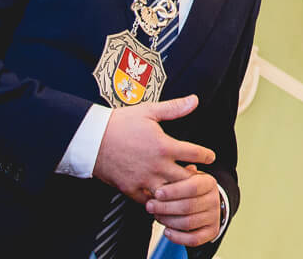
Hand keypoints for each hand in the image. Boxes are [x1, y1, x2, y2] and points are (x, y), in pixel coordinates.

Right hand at [93, 94, 214, 203]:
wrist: (92, 139)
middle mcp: (156, 166)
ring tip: (183, 189)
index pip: (195, 153)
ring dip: (179, 193)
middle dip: (196, 179)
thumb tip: (194, 100)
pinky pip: (149, 203)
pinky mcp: (130, 190)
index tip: (210, 157)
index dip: (206, 155)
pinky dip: (159, 203)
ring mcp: (143, 180)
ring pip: (170, 194)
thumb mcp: (149, 111)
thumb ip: (174, 108)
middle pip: (186, 179)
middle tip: (200, 176)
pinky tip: (163, 199)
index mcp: (164, 145)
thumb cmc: (120, 123)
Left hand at [149, 168, 223, 246]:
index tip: (157, 193)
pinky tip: (166, 231)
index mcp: (210, 183)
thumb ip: (176, 175)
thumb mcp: (187, 177)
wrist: (206, 202)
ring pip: (188, 223)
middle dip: (165, 207)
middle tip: (150, 206)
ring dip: (168, 221)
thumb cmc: (190, 188)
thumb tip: (162, 176)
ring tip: (156, 216)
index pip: (193, 187)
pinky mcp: (211, 232)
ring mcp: (214, 217)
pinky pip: (194, 239)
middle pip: (188, 206)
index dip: (174, 191)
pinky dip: (178, 237)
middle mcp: (214, 200)